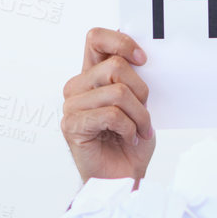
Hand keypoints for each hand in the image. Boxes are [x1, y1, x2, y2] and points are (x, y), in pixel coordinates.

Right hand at [61, 28, 154, 183]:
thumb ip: (133, 80)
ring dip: (138, 115)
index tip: (143, 60)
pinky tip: (129, 139)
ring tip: (139, 131)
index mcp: (91, 76)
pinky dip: (129, 128)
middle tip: (144, 116)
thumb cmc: (130, 142)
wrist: (123, 178)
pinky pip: (111, 114)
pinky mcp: (72, 125)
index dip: (121, 42)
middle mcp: (78, 87)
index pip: (96, 38)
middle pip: (115, 67)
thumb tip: (140, 58)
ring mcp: (72, 105)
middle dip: (141, 92)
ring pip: (117, 92)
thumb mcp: (138, 104)